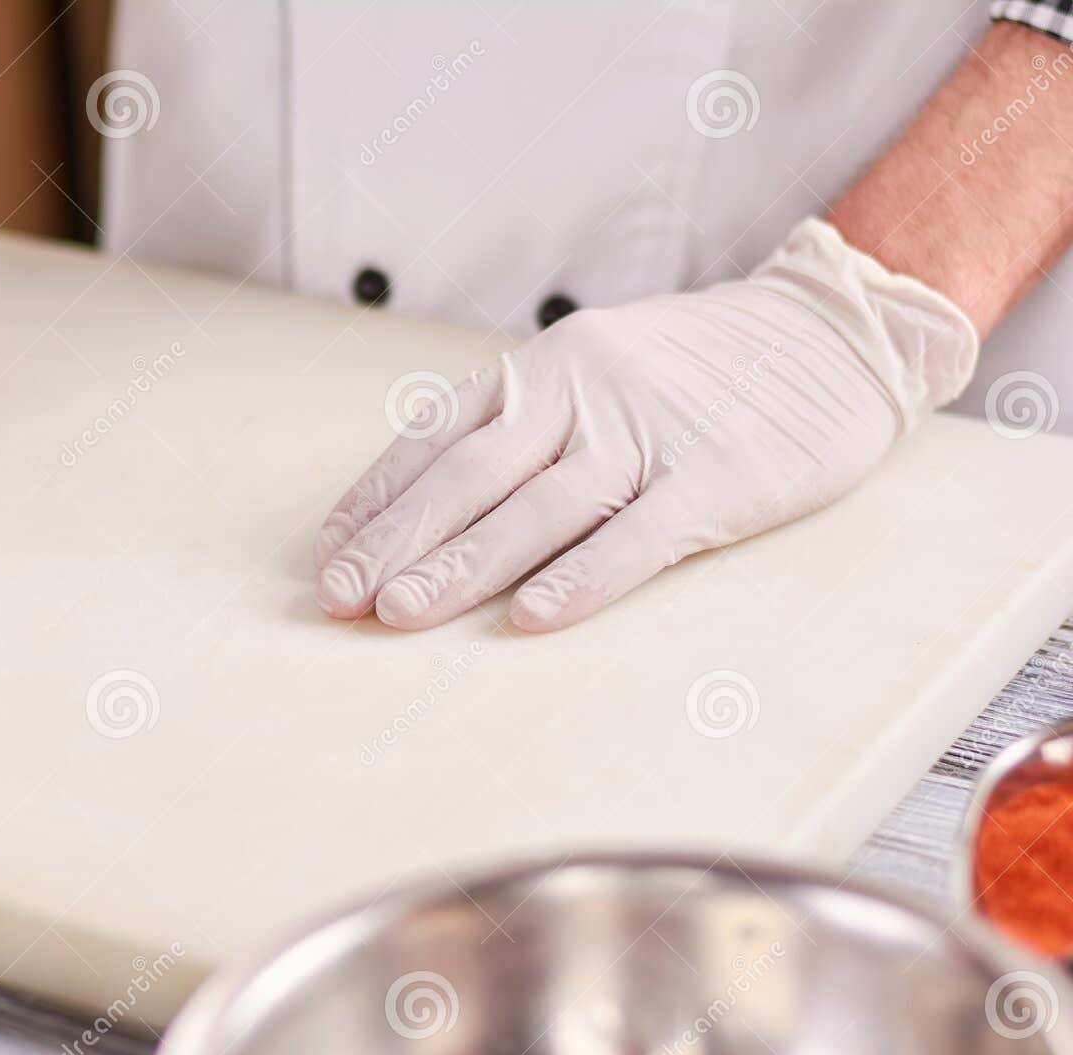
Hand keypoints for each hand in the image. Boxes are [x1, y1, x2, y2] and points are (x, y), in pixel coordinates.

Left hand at [314, 219, 977, 631]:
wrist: (829, 333)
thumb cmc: (693, 368)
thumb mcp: (592, 370)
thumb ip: (522, 426)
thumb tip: (432, 502)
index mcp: (542, 367)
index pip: (436, 438)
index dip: (377, 499)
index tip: (328, 554)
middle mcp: (581, 391)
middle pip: (470, 476)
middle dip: (396, 542)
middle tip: (340, 599)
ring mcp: (648, 432)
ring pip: (538, 508)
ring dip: (463, 566)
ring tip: (401, 616)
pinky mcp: (717, 476)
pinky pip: (638, 533)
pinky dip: (582, 577)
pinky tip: (531, 618)